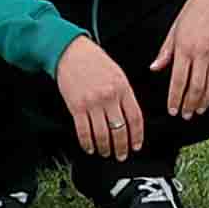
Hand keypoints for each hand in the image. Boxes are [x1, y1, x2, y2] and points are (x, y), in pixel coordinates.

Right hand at [55, 36, 146, 158]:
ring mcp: (92, 103)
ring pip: (102, 134)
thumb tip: (130, 118)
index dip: (137, 136)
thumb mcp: (118, 74)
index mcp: (123, 88)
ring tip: (106, 153)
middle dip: (122, 147)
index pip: (135, 118)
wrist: (71, 52)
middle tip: (121, 155)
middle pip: (120, 129)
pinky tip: (90, 148)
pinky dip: (87, 143)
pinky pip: (83, 131)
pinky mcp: (76, 107)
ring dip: (105, 148)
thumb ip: (125, 94)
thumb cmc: (94, 61)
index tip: (136, 146)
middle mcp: (109, 97)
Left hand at [156, 0, 208, 122]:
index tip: (173, 110)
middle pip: (197, 87)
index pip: (179, 80)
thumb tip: (155, 68)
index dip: (175, 99)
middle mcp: (203, 52)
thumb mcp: (174, 29)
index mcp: (185, 47)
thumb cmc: (194, 11)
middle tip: (186, 114)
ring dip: (206, 101)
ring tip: (199, 109)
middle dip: (190, 104)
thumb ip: (165, 52)